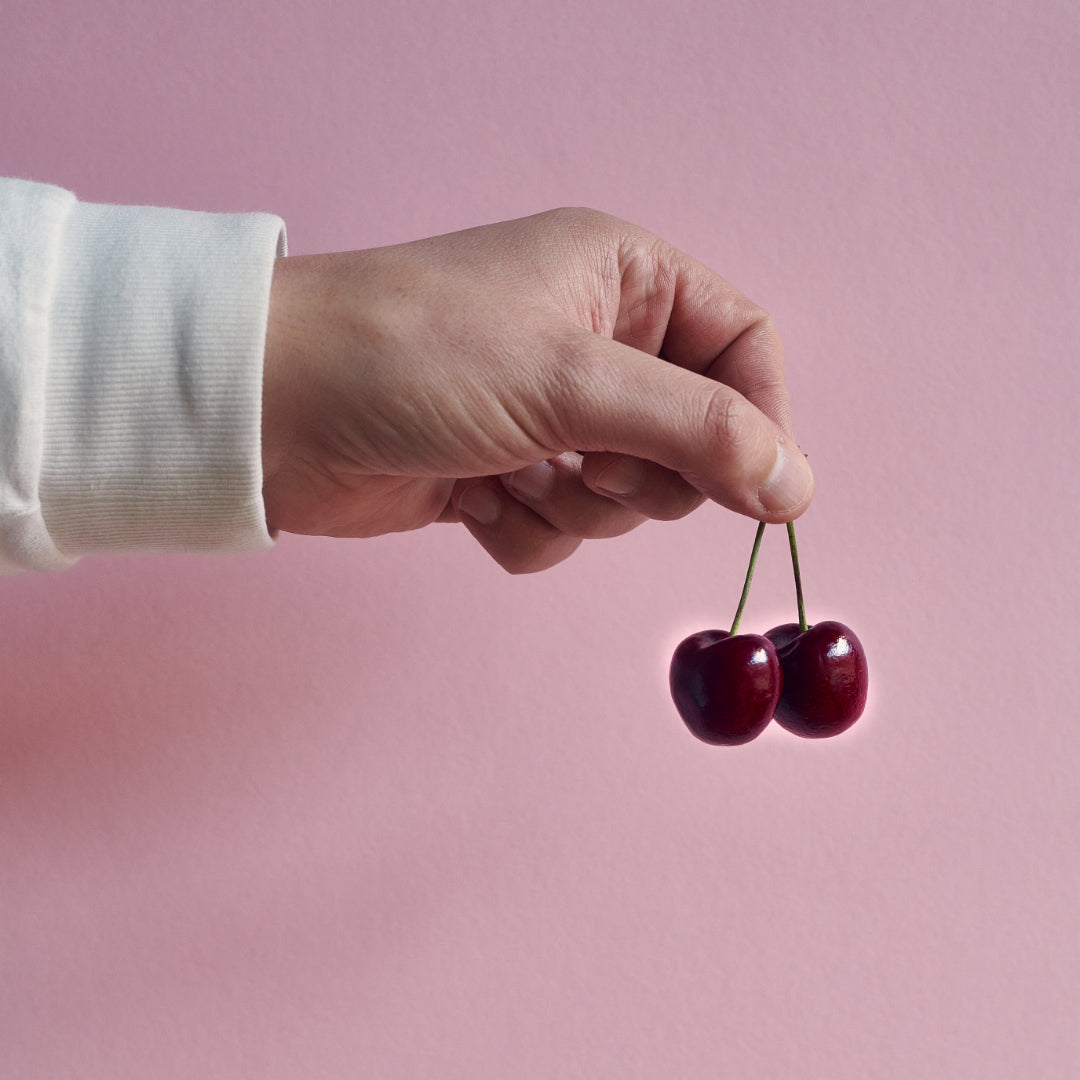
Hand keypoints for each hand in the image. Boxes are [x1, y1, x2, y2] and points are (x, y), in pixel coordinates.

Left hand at [261, 208, 812, 572]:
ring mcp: (546, 411)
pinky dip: (527, 530)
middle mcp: (593, 340)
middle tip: (589, 463)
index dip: (759, 421)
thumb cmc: (415, 358)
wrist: (270, 409)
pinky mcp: (503, 472)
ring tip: (512, 474)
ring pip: (626, 497)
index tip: (762, 492)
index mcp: (622, 280)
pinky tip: (472, 499)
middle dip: (645, 474)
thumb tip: (797, 487)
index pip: (741, 348)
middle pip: (691, 436)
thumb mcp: (572, 381)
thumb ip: (697, 431)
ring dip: (578, 507)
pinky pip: (561, 530)